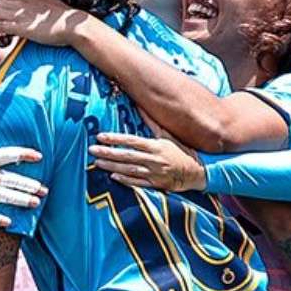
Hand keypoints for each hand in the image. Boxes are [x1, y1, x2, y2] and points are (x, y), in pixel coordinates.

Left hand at [89, 132, 206, 191]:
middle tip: (92, 150)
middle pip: (126, 156)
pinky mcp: (156, 185)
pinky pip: (138, 183)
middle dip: (108, 153)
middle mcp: (154, 159)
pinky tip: (113, 176)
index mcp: (156, 146)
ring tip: (97, 162)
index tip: (100, 136)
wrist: (199, 172)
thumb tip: (140, 106)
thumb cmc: (182, 151)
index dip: (115, 139)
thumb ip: (152, 122)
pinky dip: (125, 180)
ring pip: (129, 170)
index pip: (131, 141)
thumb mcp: (168, 135)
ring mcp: (155, 173)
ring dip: (112, 166)